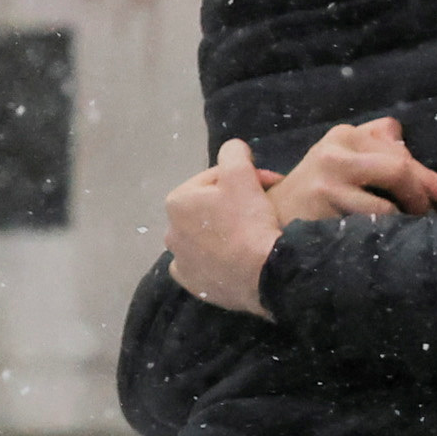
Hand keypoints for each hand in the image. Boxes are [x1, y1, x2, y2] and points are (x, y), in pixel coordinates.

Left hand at [162, 144, 283, 316]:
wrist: (265, 272)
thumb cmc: (249, 220)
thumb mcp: (242, 173)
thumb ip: (233, 152)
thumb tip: (233, 150)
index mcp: (177, 202)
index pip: (214, 181)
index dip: (243, 179)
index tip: (266, 185)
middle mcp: (170, 232)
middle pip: (207, 210)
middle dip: (230, 205)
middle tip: (259, 209)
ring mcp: (181, 262)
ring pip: (204, 237)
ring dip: (222, 232)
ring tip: (248, 234)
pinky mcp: (193, 285)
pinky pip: (202, 266)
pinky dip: (215, 261)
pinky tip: (232, 259)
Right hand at [267, 117, 436, 224]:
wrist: (263, 224)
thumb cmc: (311, 196)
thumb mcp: (336, 162)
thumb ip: (370, 144)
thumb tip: (398, 131)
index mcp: (344, 136)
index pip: (400, 153)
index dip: (431, 179)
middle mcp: (335, 151)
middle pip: (400, 170)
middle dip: (425, 197)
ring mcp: (327, 180)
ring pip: (389, 204)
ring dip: (407, 223)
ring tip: (410, 236)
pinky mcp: (323, 206)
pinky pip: (372, 224)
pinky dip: (388, 236)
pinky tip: (390, 245)